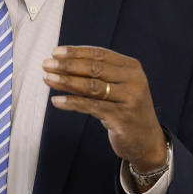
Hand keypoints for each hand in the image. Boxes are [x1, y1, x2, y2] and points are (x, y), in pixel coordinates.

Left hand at [43, 46, 166, 173]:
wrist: (146, 141)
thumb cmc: (126, 110)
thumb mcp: (117, 88)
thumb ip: (98, 76)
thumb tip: (62, 65)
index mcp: (132, 67)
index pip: (100, 54)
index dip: (76, 52)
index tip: (55, 52)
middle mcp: (134, 80)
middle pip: (95, 68)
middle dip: (67, 65)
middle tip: (46, 65)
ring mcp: (130, 99)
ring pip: (92, 86)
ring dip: (66, 81)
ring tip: (48, 79)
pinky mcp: (122, 118)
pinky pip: (91, 107)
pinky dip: (72, 103)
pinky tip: (57, 101)